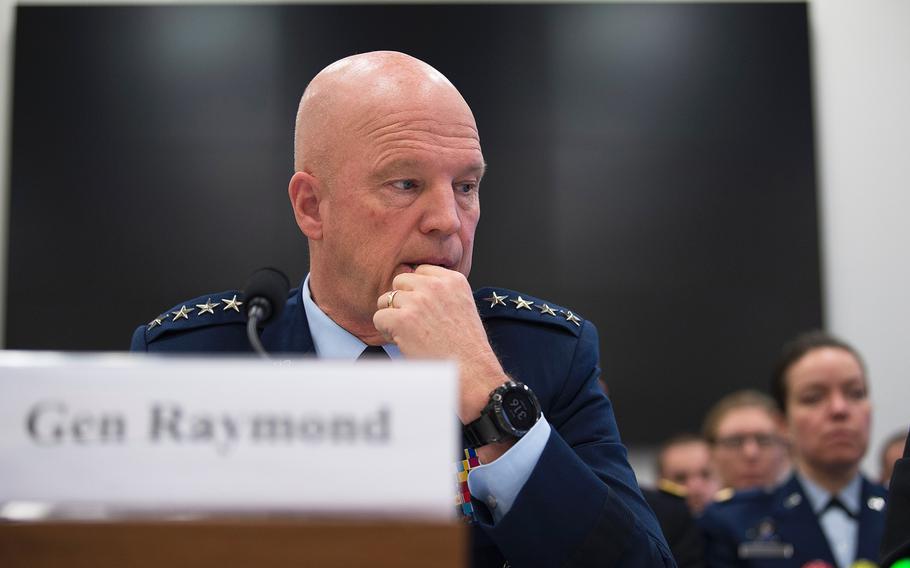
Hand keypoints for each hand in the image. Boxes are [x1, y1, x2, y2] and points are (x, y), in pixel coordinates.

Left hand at [372, 265, 508, 424]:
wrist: (473, 373)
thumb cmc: (467, 348)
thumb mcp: (463, 306)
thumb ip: (441, 293)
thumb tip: (411, 288)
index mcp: (453, 280)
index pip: (420, 270)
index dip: (416, 290)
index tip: (422, 309)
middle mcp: (435, 286)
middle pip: (400, 281)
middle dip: (402, 300)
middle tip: (413, 322)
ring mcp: (418, 301)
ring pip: (386, 299)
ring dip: (392, 316)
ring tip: (408, 334)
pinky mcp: (403, 320)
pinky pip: (379, 317)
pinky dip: (385, 331)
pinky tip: (401, 341)